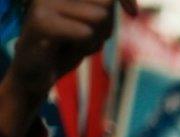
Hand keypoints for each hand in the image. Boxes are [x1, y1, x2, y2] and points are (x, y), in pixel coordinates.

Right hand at [0, 0, 134, 136]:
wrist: (35, 74)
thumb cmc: (67, 48)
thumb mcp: (94, 26)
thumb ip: (108, 11)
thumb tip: (130, 8)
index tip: (133, 12)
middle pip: (106, 3)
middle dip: (105, 26)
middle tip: (84, 38)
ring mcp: (44, 3)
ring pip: (99, 17)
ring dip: (94, 38)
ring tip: (73, 44)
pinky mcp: (40, 22)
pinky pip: (85, 32)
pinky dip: (84, 47)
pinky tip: (64, 51)